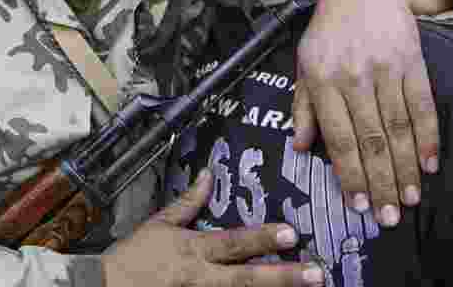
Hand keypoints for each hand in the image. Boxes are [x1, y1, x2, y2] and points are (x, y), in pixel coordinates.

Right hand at [102, 170, 324, 286]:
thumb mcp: (159, 225)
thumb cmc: (134, 258)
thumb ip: (188, 203)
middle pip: (247, 278)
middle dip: (284, 277)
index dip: (261, 238)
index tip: (290, 232)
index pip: (233, 242)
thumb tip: (208, 176)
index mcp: (193, 250)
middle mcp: (202, 279)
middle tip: (317, 273)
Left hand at [292, 0, 438, 227]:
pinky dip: (428, 137)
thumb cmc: (327, 31)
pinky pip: (422, 106)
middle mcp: (353, 75)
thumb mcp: (304, 63)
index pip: (338, 138)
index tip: (359, 206)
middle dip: (381, 183)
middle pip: (371, 139)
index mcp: (321, 79)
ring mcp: (384, 68)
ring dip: (406, 169)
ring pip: (398, 128)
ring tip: (411, 199)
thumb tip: (301, 148)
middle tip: (390, 218)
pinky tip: (430, 164)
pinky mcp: (411, 61)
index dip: (350, 175)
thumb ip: (304, 106)